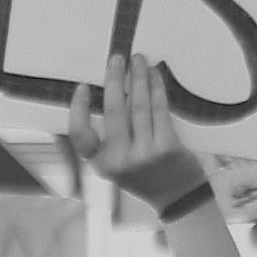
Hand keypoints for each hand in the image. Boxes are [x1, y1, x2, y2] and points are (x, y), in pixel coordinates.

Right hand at [66, 52, 211, 219]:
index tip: (82, 87)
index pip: (80, 135)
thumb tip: (109, 92)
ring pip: (138, 105)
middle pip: (114, 111)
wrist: (177, 198)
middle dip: (114, 79)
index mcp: (103, 164)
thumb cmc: (146, 175)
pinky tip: (154, 75)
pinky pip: (159, 109)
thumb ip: (110, 139)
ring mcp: (146, 153)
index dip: (78, 109)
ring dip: (137, 77)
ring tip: (137, 59)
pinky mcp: (167, 147)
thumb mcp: (118, 165)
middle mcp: (121, 160)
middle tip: (116, 58)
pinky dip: (156, 88)